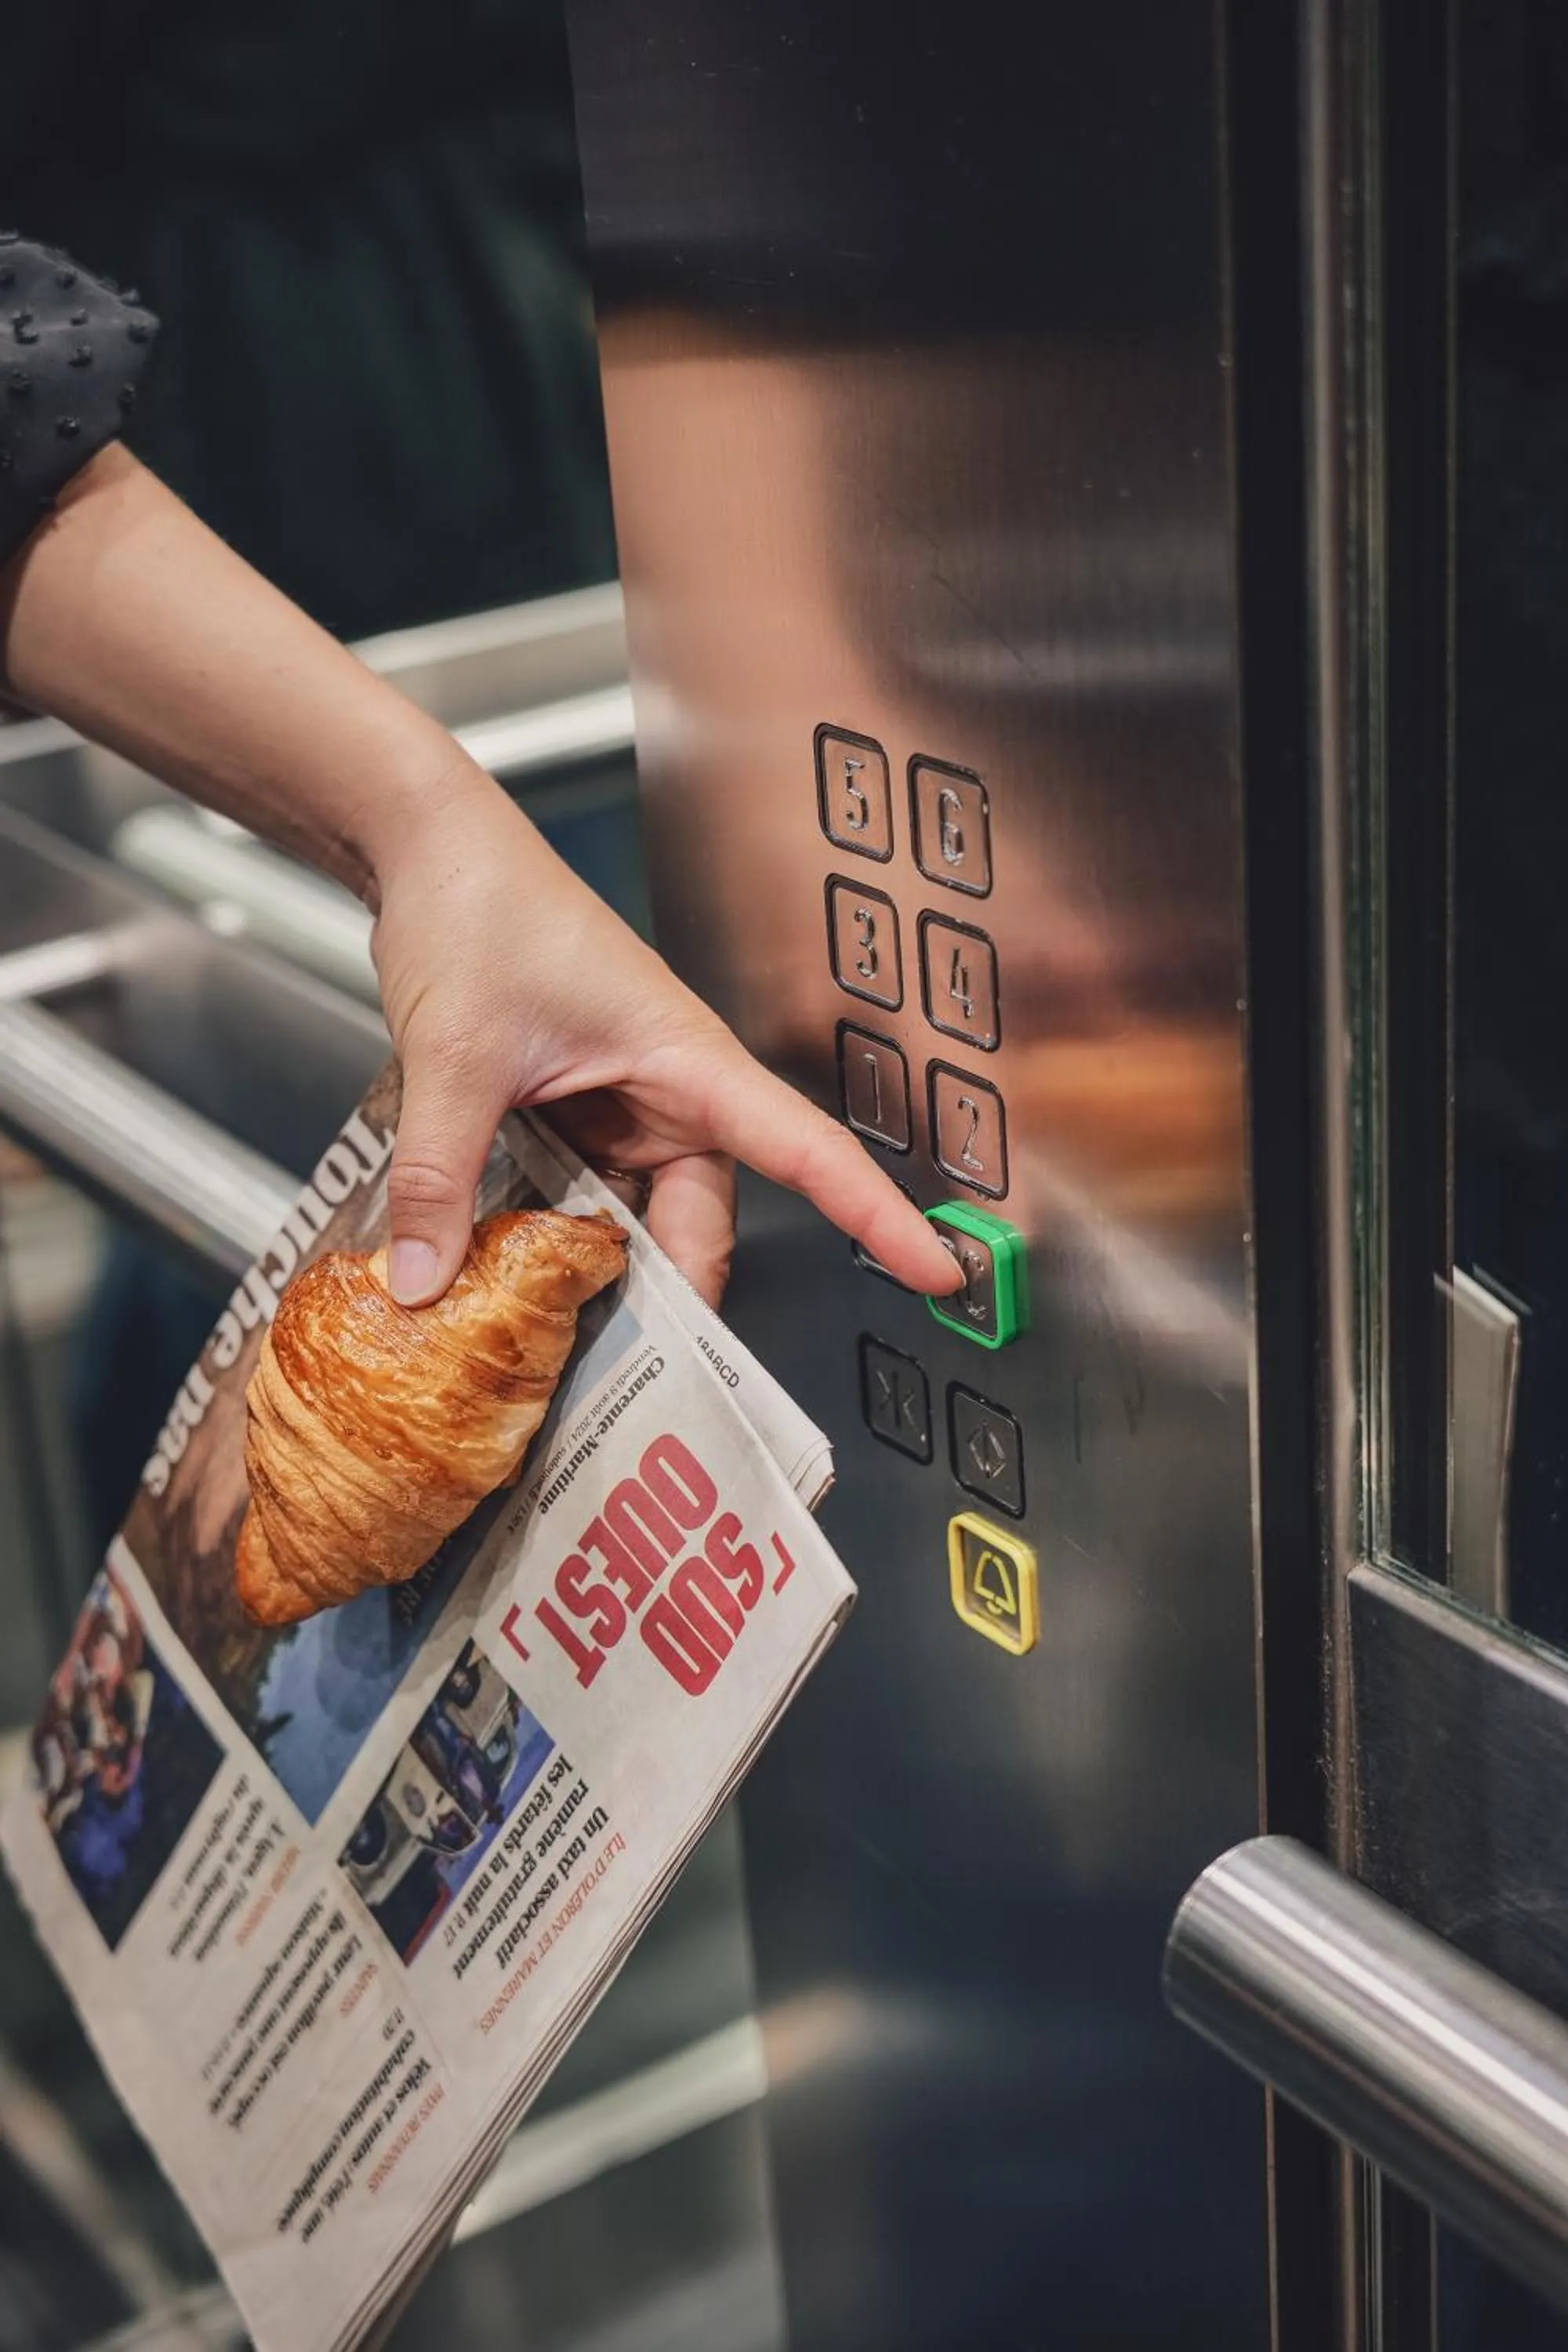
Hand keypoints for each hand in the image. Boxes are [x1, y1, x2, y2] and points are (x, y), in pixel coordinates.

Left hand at [369, 766, 961, 1308]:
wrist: (429, 853)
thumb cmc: (480, 909)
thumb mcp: (456, 1055)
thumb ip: (441, 1173)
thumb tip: (424, 1280)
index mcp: (687, 1059)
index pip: (807, 1148)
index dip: (875, 1214)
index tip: (936, 1271)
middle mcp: (669, 1088)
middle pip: (703, 1216)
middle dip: (675, 1290)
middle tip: (638, 1372)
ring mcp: (621, 1103)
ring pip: (638, 1215)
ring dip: (602, 1269)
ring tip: (555, 1335)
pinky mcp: (574, 1111)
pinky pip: (585, 1195)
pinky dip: (555, 1239)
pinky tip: (508, 1278)